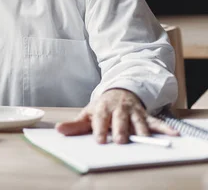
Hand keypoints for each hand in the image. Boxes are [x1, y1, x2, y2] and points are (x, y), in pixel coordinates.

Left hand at [55, 89, 178, 143]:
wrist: (119, 92)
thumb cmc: (102, 108)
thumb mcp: (88, 114)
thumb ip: (75, 125)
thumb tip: (58, 130)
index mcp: (103, 108)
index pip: (100, 118)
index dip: (99, 129)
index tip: (99, 140)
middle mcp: (119, 109)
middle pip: (120, 119)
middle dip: (120, 129)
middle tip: (120, 140)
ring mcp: (133, 111)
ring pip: (138, 120)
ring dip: (141, 129)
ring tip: (144, 138)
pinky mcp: (145, 115)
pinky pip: (156, 121)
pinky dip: (165, 128)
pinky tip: (173, 134)